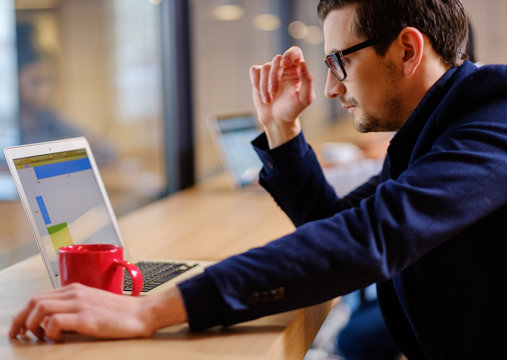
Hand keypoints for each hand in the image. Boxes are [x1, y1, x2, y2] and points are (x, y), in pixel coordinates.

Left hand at [9, 283, 186, 340]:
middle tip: (18, 335)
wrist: (143, 313)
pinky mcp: (86, 318)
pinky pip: (55, 323)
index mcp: (75, 289)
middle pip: (35, 301)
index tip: (19, 327)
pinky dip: (49, 332)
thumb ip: (75, 306)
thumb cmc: (121, 311)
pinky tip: (56, 339)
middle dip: (19, 320)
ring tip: (37, 338)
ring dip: (31, 325)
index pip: (39, 296)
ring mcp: (81, 304)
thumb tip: (54, 321)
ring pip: (40, 309)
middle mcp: (75, 293)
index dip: (23, 313)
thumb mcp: (93, 303)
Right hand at [250, 46, 314, 147]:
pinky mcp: (258, 76)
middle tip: (274, 92)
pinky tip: (262, 94)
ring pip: (265, 68)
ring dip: (265, 86)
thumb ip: (307, 80)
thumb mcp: (305, 98)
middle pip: (277, 60)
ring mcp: (270, 71)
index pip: (295, 52)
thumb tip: (302, 63)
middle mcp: (284, 67)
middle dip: (274, 77)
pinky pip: (254, 71)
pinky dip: (256, 83)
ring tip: (269, 100)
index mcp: (297, 69)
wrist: (277, 120)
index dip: (289, 54)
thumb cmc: (293, 109)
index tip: (284, 64)